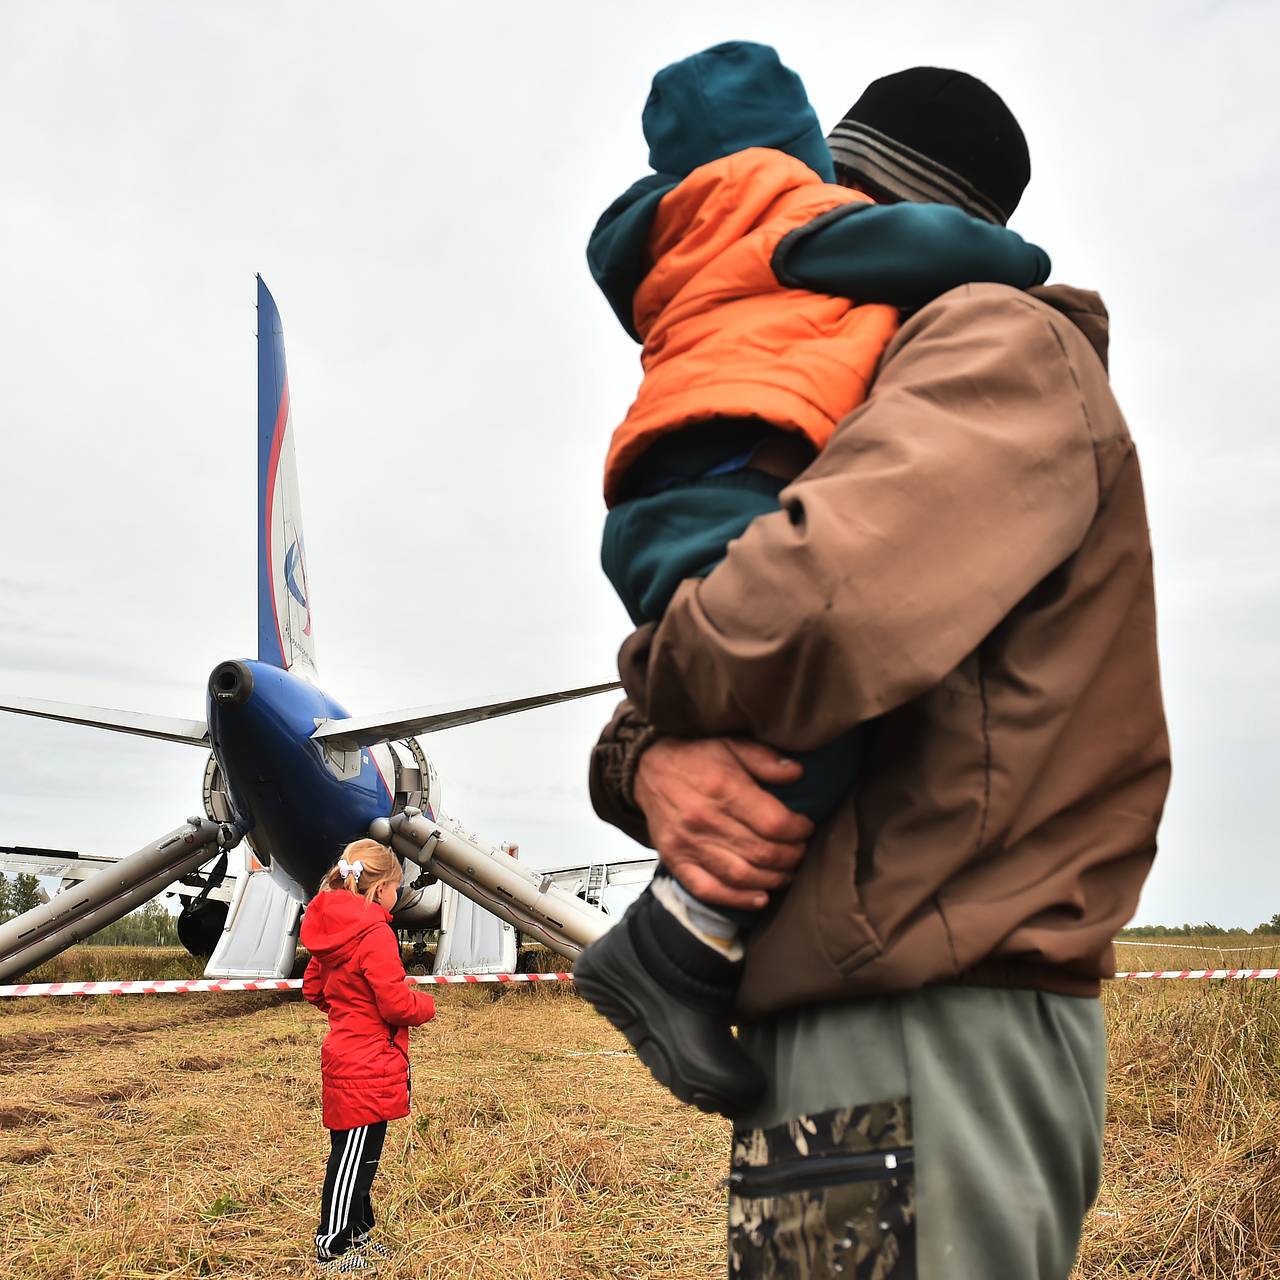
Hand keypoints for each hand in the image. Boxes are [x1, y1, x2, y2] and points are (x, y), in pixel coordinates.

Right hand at [633, 737, 813, 909]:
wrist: (647, 769)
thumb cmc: (695, 757)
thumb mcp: (731, 744)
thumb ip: (765, 758)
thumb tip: (797, 772)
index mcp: (723, 788)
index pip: (774, 823)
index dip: (799, 830)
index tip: (806, 827)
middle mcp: (705, 820)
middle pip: (762, 852)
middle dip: (791, 856)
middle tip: (801, 851)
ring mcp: (688, 844)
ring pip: (741, 875)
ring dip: (772, 879)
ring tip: (787, 872)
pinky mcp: (676, 861)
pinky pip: (708, 889)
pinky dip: (737, 900)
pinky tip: (760, 897)